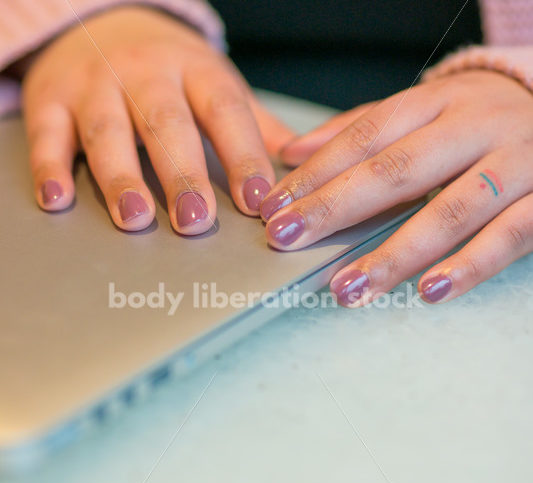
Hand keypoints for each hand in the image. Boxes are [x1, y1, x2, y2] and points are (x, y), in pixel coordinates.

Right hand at [22, 6, 293, 232]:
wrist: (99, 23)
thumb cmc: (168, 70)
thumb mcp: (214, 84)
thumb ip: (253, 126)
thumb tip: (298, 164)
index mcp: (196, 70)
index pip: (226, 111)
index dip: (243, 156)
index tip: (257, 201)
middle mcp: (145, 73)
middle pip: (166, 124)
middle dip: (182, 174)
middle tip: (196, 221)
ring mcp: (95, 84)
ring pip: (108, 131)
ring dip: (121, 178)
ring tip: (136, 220)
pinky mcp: (52, 100)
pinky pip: (48, 134)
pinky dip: (50, 167)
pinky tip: (58, 200)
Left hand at [260, 70, 532, 305]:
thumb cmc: (481, 118)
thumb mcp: (424, 109)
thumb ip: (360, 129)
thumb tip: (293, 151)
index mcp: (437, 102)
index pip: (365, 138)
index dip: (316, 174)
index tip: (274, 207)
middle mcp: (475, 127)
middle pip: (396, 171)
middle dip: (334, 208)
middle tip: (287, 239)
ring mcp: (516, 163)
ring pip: (450, 211)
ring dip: (394, 254)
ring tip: (348, 286)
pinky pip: (508, 237)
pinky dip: (468, 266)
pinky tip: (429, 291)